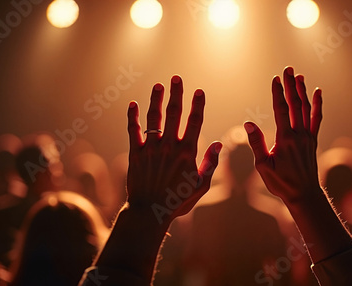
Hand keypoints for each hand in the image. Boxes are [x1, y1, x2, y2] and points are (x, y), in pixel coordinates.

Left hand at [127, 75, 221, 223]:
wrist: (150, 211)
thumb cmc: (178, 201)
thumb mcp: (200, 185)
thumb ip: (210, 164)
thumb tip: (219, 144)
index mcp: (187, 152)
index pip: (195, 121)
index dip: (198, 104)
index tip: (199, 91)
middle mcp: (169, 145)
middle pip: (174, 113)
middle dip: (176, 93)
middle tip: (176, 78)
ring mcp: (151, 147)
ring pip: (153, 117)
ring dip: (156, 99)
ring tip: (158, 85)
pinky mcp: (136, 153)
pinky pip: (133, 130)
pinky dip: (132, 117)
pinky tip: (132, 104)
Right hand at [244, 66, 321, 204]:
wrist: (304, 194)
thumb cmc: (281, 182)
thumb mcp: (263, 166)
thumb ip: (257, 143)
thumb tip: (248, 123)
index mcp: (285, 139)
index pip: (280, 109)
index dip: (277, 92)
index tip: (275, 79)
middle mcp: (299, 134)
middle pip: (295, 104)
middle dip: (291, 85)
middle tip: (288, 69)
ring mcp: (308, 136)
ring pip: (306, 108)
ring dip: (302, 91)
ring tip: (299, 76)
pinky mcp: (313, 140)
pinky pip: (317, 118)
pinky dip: (318, 104)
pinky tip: (318, 93)